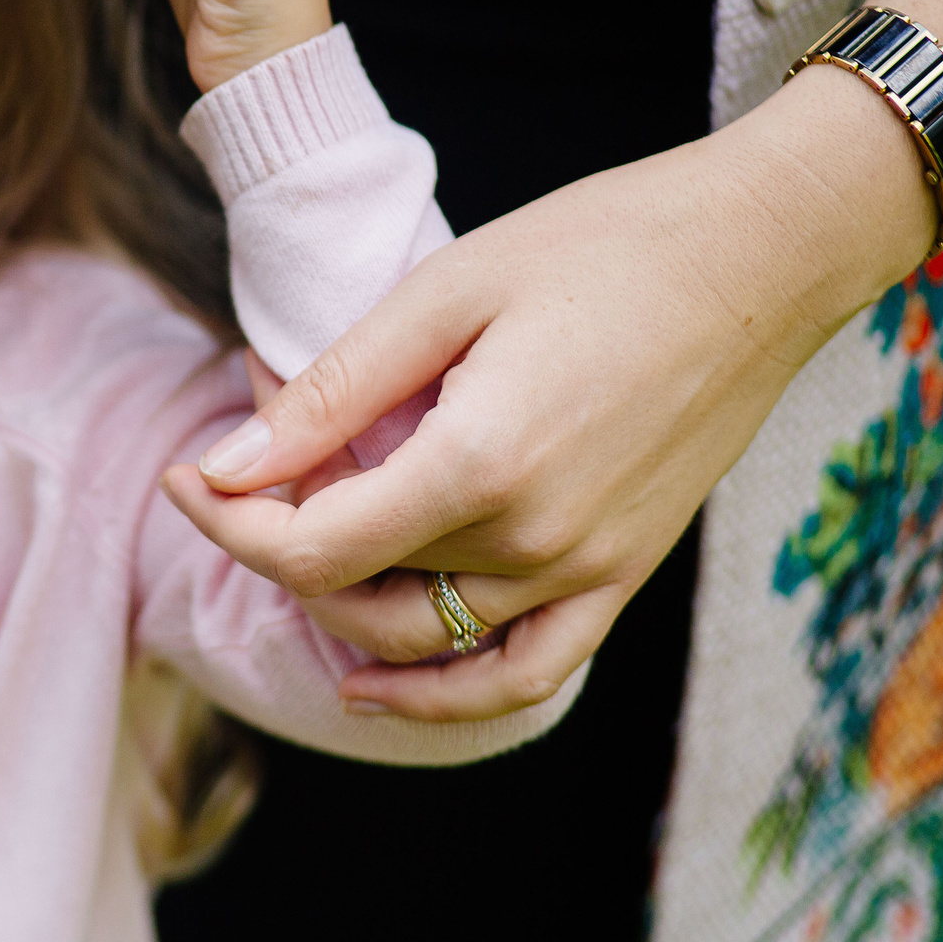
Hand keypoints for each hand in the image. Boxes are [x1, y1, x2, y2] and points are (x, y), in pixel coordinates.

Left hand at [160, 60, 935, 720]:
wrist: (760, 255)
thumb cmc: (597, 247)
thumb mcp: (441, 295)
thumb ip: (328, 395)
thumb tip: (223, 467)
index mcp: (479, 465)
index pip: (309, 546)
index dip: (224, 521)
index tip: (182, 472)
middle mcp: (535, 542)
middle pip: (354, 592)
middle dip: (268, 545)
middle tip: (232, 477)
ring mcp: (587, 571)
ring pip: (422, 641)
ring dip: (337, 607)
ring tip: (289, 543)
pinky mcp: (623, 576)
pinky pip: (524, 673)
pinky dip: (442, 695)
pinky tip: (372, 681)